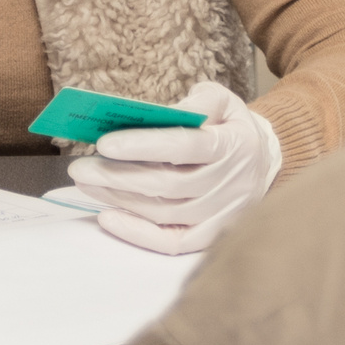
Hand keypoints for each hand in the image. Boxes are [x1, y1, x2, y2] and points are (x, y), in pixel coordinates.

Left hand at [67, 80, 282, 255]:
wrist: (263, 165)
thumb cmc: (230, 128)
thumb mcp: (223, 101)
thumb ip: (196, 102)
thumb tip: (158, 113)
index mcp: (233, 145)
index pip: (185, 146)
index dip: (144, 146)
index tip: (105, 143)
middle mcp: (230, 183)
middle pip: (167, 184)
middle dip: (118, 176)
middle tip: (80, 167)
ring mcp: (222, 215)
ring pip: (163, 213)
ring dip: (120, 199)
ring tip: (87, 183)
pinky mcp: (211, 237)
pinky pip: (172, 243)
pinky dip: (138, 234)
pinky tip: (108, 218)